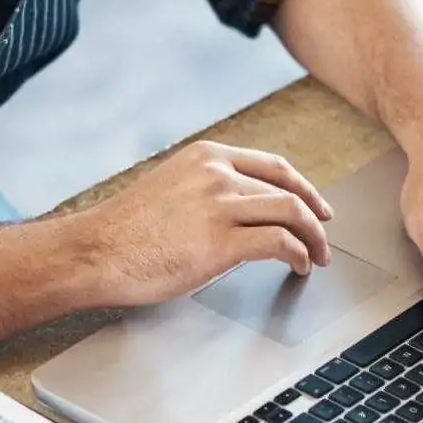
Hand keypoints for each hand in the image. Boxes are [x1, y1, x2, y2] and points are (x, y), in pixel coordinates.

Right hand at [80, 141, 332, 308]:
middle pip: (288, 189)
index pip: (273, 166)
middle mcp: (217, 173)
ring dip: (314, 238)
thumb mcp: (172, 188)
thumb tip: (244, 213)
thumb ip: (208, 190)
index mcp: (205, 156)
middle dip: (315, 216)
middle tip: (324, 237)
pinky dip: (298, 255)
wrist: (98, 251)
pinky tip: (298, 267)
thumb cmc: (127, 229)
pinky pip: (280, 244)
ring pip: (291, 213)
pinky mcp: (221, 241)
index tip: (317, 206)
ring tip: (317, 257)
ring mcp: (220, 205)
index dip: (303, 187)